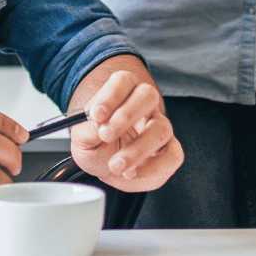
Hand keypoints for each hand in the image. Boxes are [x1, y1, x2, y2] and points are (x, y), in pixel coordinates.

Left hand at [70, 71, 182, 191]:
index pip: (123, 81)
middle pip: (148, 95)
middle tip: (106, 135)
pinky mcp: (169, 153)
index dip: (111, 95)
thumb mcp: (82, 141)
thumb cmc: (96, 147)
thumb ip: (86, 130)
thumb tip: (97, 124)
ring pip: (161, 128)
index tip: (96, 115)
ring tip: (115, 165)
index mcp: (122, 95)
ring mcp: (160, 129)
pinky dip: (152, 168)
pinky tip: (131, 174)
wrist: (106, 170)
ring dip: (137, 149)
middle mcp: (145, 108)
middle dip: (127, 115)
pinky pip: (173, 156)